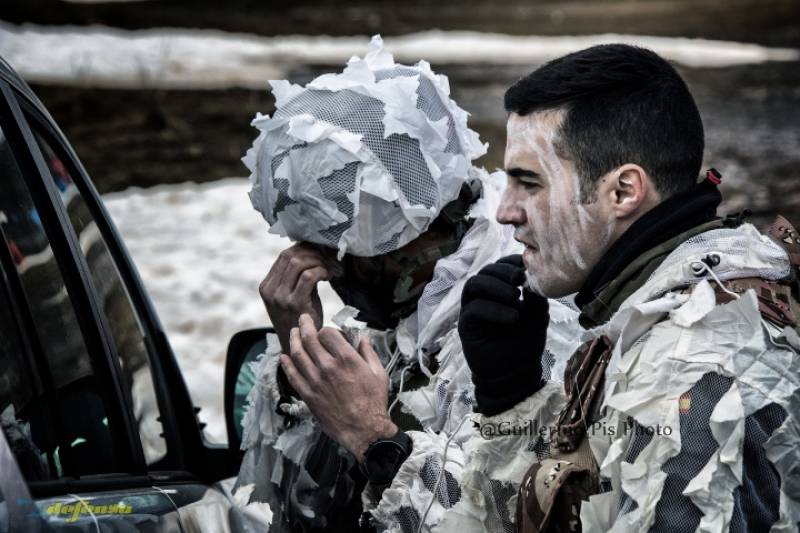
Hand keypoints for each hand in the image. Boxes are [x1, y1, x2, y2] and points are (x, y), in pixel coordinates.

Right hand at [260, 243, 332, 352]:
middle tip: (326, 256)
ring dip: (317, 261)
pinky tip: (328, 276)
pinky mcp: (295, 303)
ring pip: (298, 263)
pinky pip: (308, 276)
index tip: (319, 250)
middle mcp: (270, 291)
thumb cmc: (299, 319)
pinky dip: (321, 271)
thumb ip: (295, 277)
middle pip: (290, 256)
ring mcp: (280, 297)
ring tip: (328, 267)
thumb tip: (309, 251)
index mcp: (266, 287)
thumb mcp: (290, 296)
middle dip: (311, 252)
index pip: (283, 256)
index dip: (303, 249)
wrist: (300, 347)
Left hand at [279, 314, 397, 461]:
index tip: (326, 332)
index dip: (325, 329)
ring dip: (293, 340)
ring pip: (298, 353)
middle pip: (309, 339)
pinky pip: (292, 375)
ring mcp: (315, 380)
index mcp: (347, 359)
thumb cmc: (374, 401)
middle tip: (302, 319)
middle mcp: (328, 366)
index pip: (327, 333)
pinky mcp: (308, 394)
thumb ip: (369, 353)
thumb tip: (362, 338)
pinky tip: (284, 356)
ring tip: (292, 332)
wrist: (363, 430)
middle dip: (304, 325)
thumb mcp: (379, 373)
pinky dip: (286, 363)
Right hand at [458, 255, 549, 415]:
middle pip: (484, 272)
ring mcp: (471, 310)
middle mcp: (482, 297)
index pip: (498, 266)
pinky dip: (494, 310)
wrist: (515, 374)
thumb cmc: (525, 342)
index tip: (526, 266)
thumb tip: (531, 274)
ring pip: (474, 285)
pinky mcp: (466, 326)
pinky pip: (474, 309)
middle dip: (503, 272)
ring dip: (495, 287)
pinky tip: (512, 317)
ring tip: (515, 297)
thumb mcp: (536, 314)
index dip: (510, 262)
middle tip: (520, 279)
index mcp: (498, 291)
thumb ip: (533, 294)